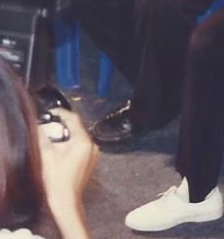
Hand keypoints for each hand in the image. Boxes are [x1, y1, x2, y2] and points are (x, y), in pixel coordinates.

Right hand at [39, 109, 97, 238]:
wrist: (66, 201)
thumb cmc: (57, 181)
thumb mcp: (47, 155)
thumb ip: (43, 137)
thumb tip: (40, 125)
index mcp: (83, 141)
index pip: (74, 119)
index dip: (61, 113)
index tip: (52, 112)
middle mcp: (92, 145)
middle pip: (78, 127)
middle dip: (63, 126)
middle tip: (51, 126)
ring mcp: (94, 153)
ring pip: (80, 136)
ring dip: (68, 135)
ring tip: (55, 139)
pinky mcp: (92, 160)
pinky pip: (82, 145)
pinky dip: (73, 144)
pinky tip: (63, 150)